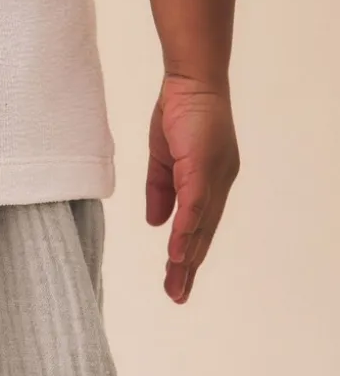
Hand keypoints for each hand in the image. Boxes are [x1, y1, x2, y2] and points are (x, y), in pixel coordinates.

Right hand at [146, 74, 239, 302]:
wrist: (192, 79)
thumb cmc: (180, 112)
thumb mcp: (163, 160)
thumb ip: (161, 192)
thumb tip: (157, 225)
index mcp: (210, 183)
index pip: (199, 227)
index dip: (188, 255)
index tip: (176, 281)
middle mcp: (218, 184)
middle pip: (203, 234)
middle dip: (188, 268)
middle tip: (177, 296)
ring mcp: (214, 176)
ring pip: (200, 225)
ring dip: (187, 258)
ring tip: (176, 284)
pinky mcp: (203, 167)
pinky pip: (194, 206)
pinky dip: (186, 231)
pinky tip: (177, 253)